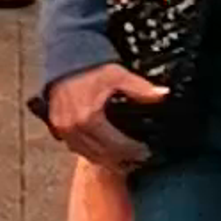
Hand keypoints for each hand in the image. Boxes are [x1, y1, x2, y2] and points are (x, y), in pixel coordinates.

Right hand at [47, 64, 162, 158]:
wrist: (64, 60)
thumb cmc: (89, 68)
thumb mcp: (117, 75)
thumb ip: (140, 88)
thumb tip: (163, 94)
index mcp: (89, 118)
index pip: (116, 146)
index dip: (134, 152)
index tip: (146, 152)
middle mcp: (74, 128)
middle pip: (103, 155)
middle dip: (123, 160)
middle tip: (139, 159)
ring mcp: (63, 130)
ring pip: (89, 156)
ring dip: (107, 160)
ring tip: (125, 160)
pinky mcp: (57, 128)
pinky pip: (76, 149)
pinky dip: (91, 153)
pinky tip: (103, 151)